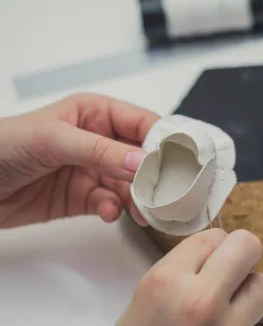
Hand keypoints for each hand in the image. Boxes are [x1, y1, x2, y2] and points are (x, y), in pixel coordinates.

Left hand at [0, 93, 158, 227]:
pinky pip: (109, 203)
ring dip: (138, 198)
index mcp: (94, 113)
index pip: (141, 123)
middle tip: (167, 193)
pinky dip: (113, 210)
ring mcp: (90, 170)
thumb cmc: (4, 145)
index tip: (180, 161)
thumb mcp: (54, 140)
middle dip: (154, 175)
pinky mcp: (81, 197)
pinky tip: (108, 212)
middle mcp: (97, 140)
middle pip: (140, 157)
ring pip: (128, 185)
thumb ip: (100, 151)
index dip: (163, 141)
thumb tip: (141, 161)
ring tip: (143, 211)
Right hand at [62, 229, 262, 325]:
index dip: (211, 250)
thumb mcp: (136, 313)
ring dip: (249, 295)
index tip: (210, 261)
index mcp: (164, 282)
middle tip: (232, 274)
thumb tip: (204, 271)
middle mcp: (201, 300)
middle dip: (242, 256)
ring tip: (228, 317)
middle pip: (248, 246)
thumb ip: (173, 285)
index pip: (211, 236)